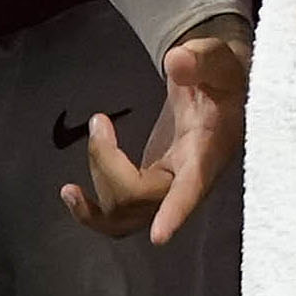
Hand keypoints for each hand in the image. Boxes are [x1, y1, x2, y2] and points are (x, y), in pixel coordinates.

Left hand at [64, 18, 246, 244]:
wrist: (222, 90)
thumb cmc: (221, 75)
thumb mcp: (217, 59)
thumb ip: (199, 59)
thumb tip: (176, 62)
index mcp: (209, 151)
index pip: (193, 186)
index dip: (176, 211)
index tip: (159, 235)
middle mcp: (188, 180)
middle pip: (142, 199)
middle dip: (107, 164)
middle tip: (99, 121)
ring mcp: (166, 190)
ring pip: (125, 215)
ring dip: (96, 197)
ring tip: (75, 174)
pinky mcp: (149, 191)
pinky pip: (118, 216)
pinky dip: (92, 211)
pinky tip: (72, 194)